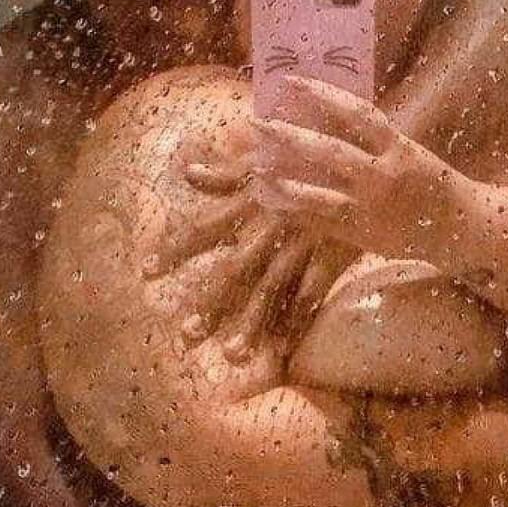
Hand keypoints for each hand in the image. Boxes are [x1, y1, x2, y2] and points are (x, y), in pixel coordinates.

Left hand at [141, 155, 320, 362]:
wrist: (362, 149)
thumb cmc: (307, 152)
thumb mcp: (265, 158)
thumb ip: (225, 174)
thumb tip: (187, 174)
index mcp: (248, 200)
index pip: (202, 228)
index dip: (173, 249)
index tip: (145, 273)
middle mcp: (269, 222)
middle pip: (234, 270)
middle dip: (210, 304)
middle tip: (186, 337)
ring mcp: (302, 240)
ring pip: (271, 288)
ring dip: (251, 324)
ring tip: (231, 357)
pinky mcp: (334, 250)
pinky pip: (314, 291)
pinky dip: (299, 319)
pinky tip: (283, 349)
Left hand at [250, 76, 476, 259]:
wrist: (464, 230)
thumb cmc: (434, 184)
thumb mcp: (410, 153)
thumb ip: (374, 140)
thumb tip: (330, 116)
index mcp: (399, 149)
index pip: (358, 113)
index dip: (323, 94)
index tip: (292, 81)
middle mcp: (383, 177)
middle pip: (329, 153)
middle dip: (289, 137)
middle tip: (258, 123)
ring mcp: (370, 209)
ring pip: (318, 194)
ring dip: (284, 182)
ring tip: (256, 169)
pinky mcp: (362, 235)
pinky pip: (320, 222)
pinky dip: (293, 211)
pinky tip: (270, 202)